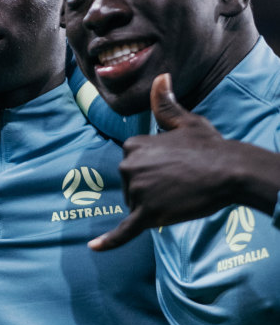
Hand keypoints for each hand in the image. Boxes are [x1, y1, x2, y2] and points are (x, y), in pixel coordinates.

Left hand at [89, 73, 240, 250]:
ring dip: (154, 206)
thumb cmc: (209, 146)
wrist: (230, 171)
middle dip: (152, 188)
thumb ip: (165, 104)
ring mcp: (137, 190)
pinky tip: (93, 248)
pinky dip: (109, 241)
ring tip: (181, 194)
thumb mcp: (185, 121)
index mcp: (132, 145)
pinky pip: (124, 231)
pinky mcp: (147, 214)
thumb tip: (161, 76)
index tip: (175, 165)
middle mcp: (128, 165)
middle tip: (181, 181)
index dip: (153, 169)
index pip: (132, 165)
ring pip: (137, 206)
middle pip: (131, 186)